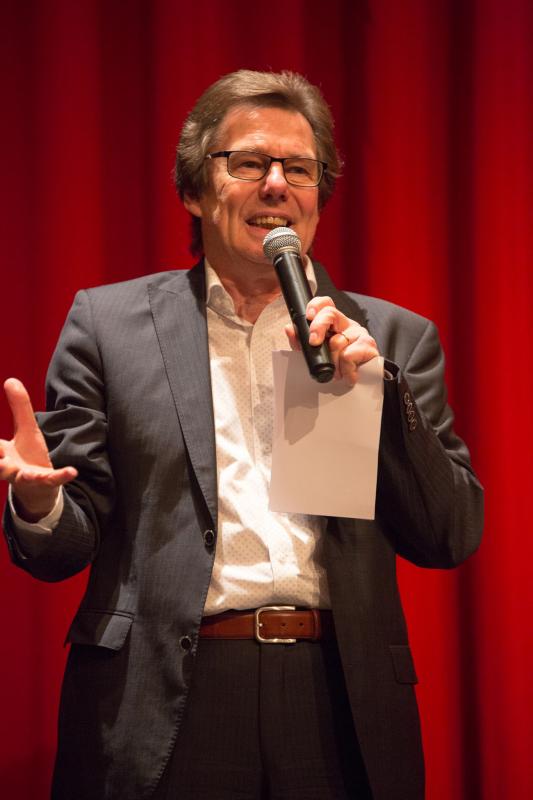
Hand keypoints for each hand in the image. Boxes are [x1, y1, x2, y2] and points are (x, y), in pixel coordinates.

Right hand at [0, 378, 76, 521]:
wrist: (38, 490)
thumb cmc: (27, 458)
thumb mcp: (26, 430)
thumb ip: (19, 407)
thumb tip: (10, 380)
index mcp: (1, 453)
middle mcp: (7, 467)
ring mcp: (25, 477)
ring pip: (19, 476)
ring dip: (23, 474)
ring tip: (23, 471)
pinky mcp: (43, 483)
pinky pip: (50, 480)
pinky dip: (60, 476)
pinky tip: (72, 471)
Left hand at [285, 296, 379, 384]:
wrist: (360, 381)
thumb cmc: (336, 365)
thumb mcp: (313, 353)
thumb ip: (300, 342)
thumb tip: (289, 329)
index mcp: (333, 323)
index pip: (325, 304)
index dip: (315, 306)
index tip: (308, 316)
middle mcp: (346, 324)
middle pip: (331, 313)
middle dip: (318, 327)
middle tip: (314, 343)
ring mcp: (359, 333)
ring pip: (337, 341)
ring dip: (332, 362)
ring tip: (336, 372)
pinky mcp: (368, 345)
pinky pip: (348, 355)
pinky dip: (345, 369)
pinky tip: (348, 373)